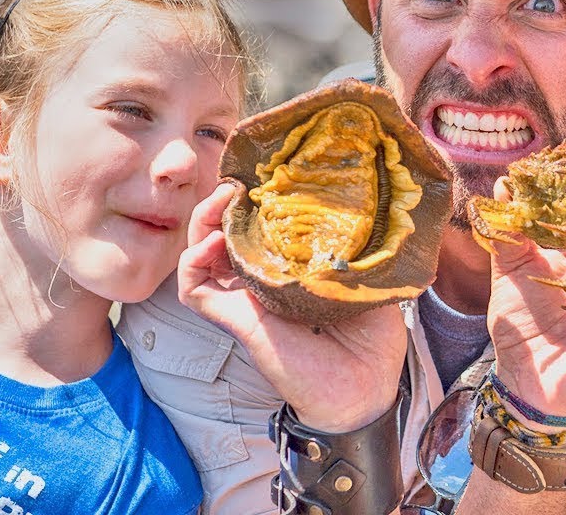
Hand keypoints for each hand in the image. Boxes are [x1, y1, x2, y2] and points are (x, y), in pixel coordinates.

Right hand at [177, 182, 407, 431]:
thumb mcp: (369, 279)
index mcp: (291, 272)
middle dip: (222, 205)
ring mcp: (245, 301)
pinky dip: (192, 262)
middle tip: (236, 184)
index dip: (253, 203)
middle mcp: (262, 283)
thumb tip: (365, 210)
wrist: (365, 388)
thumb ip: (357, 248)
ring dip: (202, 224)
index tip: (264, 177)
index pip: (258, 231)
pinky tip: (212, 243)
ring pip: (200, 256)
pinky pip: (194, 289)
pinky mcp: (235, 320)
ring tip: (221, 201)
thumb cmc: (372, 342)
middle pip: (222, 236)